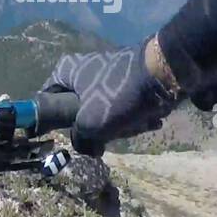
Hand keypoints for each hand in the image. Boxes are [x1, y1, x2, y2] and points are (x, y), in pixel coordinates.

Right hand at [42, 37, 179, 155]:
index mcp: (68, 71)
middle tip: (110, 133)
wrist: (169, 73)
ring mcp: (113, 72)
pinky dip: (138, 114)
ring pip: (108, 109)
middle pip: (81, 109)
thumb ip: (80, 138)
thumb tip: (89, 148)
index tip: (62, 133)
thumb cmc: (118, 95)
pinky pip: (128, 103)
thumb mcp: (90, 124)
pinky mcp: (135, 77)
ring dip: (123, 123)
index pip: (47, 97)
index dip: (52, 118)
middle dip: (99, 126)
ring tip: (138, 124)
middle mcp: (87, 68)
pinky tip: (152, 119)